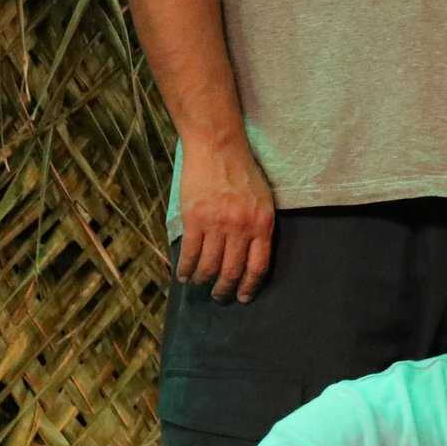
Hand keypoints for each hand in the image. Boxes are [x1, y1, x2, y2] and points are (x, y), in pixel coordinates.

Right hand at [177, 141, 275, 301]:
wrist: (219, 148)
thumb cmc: (243, 172)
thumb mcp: (263, 200)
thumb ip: (259, 226)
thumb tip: (252, 255)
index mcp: (262, 225)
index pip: (258, 266)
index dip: (249, 286)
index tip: (243, 297)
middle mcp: (241, 228)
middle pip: (232, 271)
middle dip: (224, 289)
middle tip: (219, 296)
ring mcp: (217, 224)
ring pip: (209, 265)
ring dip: (203, 280)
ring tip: (199, 284)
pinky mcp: (194, 219)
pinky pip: (189, 252)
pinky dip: (185, 268)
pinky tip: (183, 275)